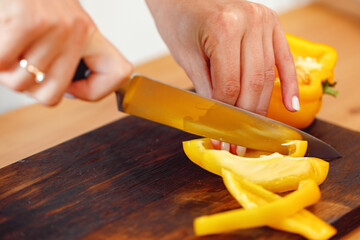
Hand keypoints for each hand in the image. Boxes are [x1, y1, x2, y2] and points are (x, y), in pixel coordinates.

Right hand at [0, 0, 132, 105]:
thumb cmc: (30, 3)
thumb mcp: (60, 26)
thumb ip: (68, 56)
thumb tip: (69, 89)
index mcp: (89, 33)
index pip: (118, 73)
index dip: (94, 91)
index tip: (74, 87)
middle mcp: (77, 29)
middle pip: (52, 94)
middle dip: (29, 85)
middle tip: (23, 63)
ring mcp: (55, 26)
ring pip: (23, 84)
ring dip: (7, 70)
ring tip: (10, 45)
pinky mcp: (27, 20)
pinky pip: (3, 64)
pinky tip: (3, 38)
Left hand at [146, 0, 298, 153]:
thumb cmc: (179, 22)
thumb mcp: (186, 57)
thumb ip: (206, 89)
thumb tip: (220, 120)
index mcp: (224, 28)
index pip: (229, 85)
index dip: (226, 115)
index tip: (222, 137)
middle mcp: (249, 22)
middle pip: (252, 83)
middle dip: (245, 118)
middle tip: (238, 143)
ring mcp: (264, 21)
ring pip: (267, 75)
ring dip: (261, 107)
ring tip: (255, 131)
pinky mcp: (271, 24)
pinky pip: (284, 59)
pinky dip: (288, 84)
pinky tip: (291, 106)